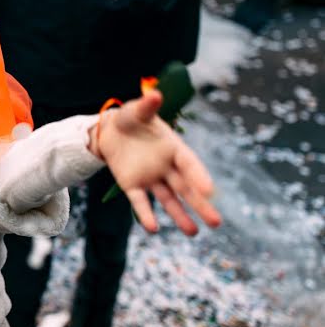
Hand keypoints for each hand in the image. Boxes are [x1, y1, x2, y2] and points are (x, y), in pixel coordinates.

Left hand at [90, 91, 219, 235]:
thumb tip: (155, 94)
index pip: (189, 164)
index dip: (199, 176)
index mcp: (173, 148)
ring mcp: (150, 178)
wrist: (109, 130)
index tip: (210, 191)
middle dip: (200, 204)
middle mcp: (166, 166)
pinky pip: (140, 202)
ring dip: (180, 215)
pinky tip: (153, 228)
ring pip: (168, 199)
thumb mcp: (137, 111)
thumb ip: (147, 106)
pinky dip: (145, 214)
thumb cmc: (131, 118)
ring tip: (194, 232)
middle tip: (217, 222)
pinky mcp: (132, 185)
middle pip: (186, 188)